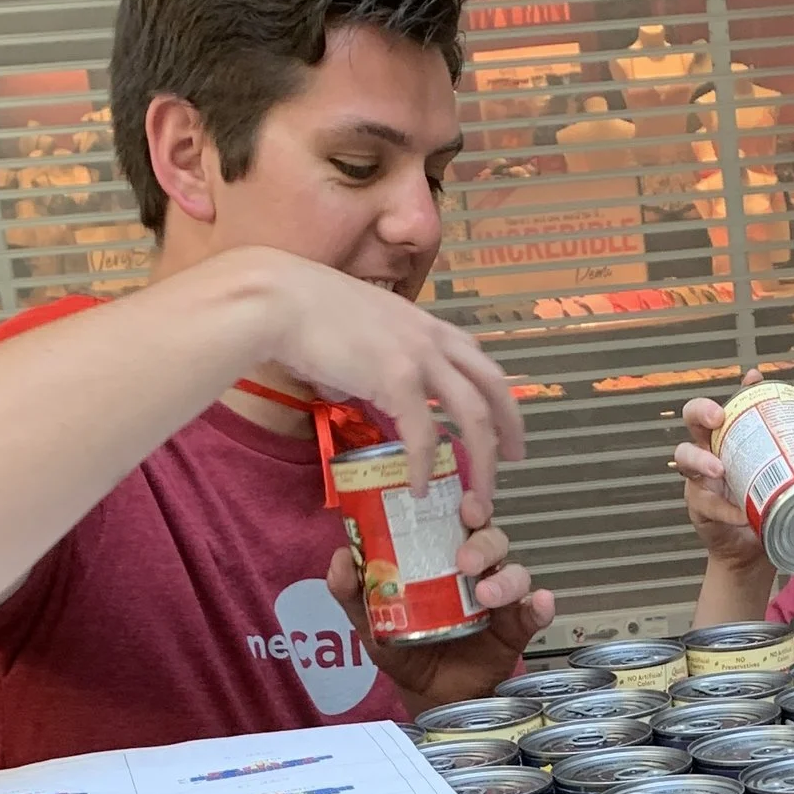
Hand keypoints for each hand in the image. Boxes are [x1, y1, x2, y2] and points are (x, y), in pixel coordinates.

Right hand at [251, 251, 526, 506]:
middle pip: (492, 387)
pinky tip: (419, 488)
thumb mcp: (359, 332)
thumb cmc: (302, 310)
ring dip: (481, 461)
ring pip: (473, 415)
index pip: (478, 361)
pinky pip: (424, 434)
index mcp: (425, 324)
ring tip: (477, 495)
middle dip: (510, 428)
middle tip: (517, 460)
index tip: (505, 422)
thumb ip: (375, 361)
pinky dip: (424, 466)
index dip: (497, 394)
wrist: (276, 298)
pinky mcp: (397, 378)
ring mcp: (419, 356)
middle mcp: (432, 337)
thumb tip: (361, 390)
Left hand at [325, 514, 555, 719]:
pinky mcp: (517, 629)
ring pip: (516, 571)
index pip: (460, 520)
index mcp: (444, 559)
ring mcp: (500, 600)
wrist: (429, 698)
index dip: (467, 505)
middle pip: (492, 539)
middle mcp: (477, 572)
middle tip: (464, 560)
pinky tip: (541, 605)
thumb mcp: (372, 623)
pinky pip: (535, 613)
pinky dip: (541, 607)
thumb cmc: (406, 650)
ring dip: (505, 578)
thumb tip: (341, 558)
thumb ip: (353, 593)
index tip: (462, 503)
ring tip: (485, 595)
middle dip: (483, 541)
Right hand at [672, 373, 766, 585]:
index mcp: (735, 440)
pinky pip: (706, 503)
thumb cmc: (771, 512)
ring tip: (721, 471)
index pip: (733, 407)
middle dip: (702, 411)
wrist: (755, 554)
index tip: (754, 379)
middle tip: (719, 417)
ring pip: (685, 457)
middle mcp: (712, 453)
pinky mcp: (699, 507)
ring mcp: (700, 479)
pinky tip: (740, 515)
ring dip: (701, 460)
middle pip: (693, 420)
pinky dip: (724, 509)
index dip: (742, 390)